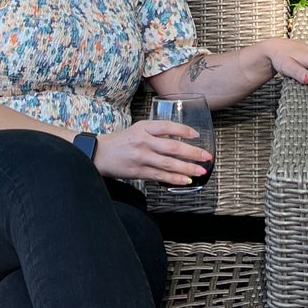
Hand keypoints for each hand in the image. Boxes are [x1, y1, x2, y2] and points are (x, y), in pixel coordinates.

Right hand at [94, 121, 213, 186]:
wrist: (101, 154)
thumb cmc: (122, 141)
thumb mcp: (138, 129)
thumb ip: (157, 132)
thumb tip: (179, 137)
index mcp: (143, 128)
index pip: (167, 126)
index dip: (183, 130)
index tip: (196, 135)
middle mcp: (143, 142)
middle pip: (172, 147)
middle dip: (192, 152)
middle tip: (206, 156)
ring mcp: (141, 158)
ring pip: (168, 164)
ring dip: (187, 168)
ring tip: (201, 170)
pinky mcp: (139, 172)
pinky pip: (160, 176)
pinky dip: (174, 179)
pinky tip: (185, 181)